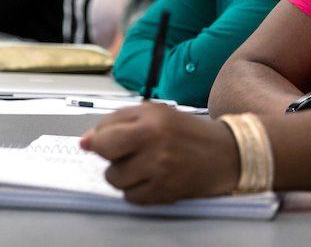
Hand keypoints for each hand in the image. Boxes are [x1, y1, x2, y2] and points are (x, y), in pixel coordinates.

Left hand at [80, 103, 240, 203]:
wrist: (225, 153)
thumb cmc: (187, 131)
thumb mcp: (156, 112)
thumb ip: (118, 120)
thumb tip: (85, 141)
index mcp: (151, 119)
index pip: (104, 133)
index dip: (99, 138)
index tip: (102, 141)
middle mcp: (155, 144)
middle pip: (106, 156)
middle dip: (110, 155)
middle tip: (125, 151)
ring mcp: (160, 171)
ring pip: (115, 179)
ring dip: (123, 174)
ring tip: (143, 164)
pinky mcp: (164, 192)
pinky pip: (130, 197)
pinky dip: (136, 190)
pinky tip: (151, 178)